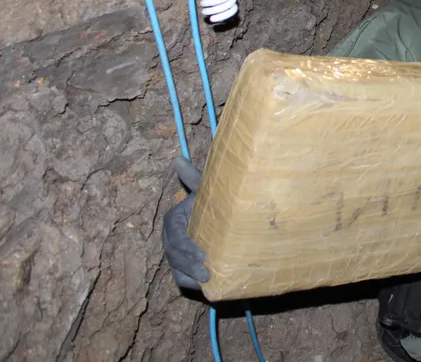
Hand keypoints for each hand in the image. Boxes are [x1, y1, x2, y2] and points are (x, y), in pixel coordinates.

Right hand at [161, 157, 210, 290]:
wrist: (222, 218)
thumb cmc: (214, 201)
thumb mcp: (206, 190)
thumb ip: (194, 178)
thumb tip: (178, 159)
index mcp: (173, 221)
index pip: (175, 237)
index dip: (188, 247)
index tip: (205, 254)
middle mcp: (170, 239)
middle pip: (174, 256)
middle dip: (189, 266)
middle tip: (207, 273)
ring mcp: (175, 255)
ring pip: (177, 269)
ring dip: (190, 278)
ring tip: (207, 283)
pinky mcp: (183, 267)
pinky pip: (181, 279)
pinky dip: (191, 285)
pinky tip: (205, 290)